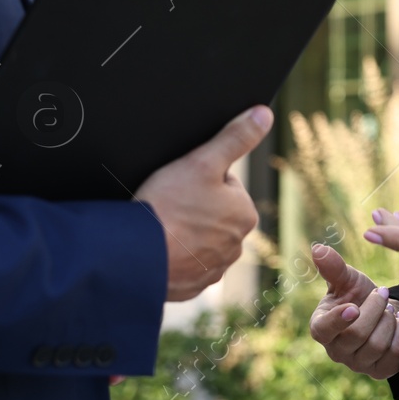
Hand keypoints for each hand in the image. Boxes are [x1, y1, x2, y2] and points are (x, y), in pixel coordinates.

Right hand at [135, 105, 272, 301]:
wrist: (135, 254)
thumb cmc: (169, 205)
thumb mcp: (203, 160)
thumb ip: (236, 137)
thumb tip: (263, 114)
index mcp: (245, 214)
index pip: (224, 184)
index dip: (200, 178)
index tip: (181, 185)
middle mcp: (236, 245)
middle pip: (213, 212)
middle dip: (194, 206)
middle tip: (170, 204)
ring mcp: (214, 269)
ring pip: (199, 238)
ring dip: (184, 232)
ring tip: (163, 225)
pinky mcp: (192, 285)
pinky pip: (185, 264)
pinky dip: (173, 255)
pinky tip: (159, 246)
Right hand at [307, 240, 398, 378]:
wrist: (380, 312)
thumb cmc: (357, 294)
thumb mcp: (346, 278)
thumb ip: (333, 266)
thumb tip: (318, 248)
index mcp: (321, 327)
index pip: (324, 331)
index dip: (338, 321)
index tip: (354, 307)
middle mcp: (336, 351)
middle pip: (357, 335)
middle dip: (375, 309)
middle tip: (382, 292)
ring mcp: (358, 364)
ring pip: (377, 345)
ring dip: (389, 320)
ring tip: (390, 307)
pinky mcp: (380, 371)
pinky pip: (395, 355)